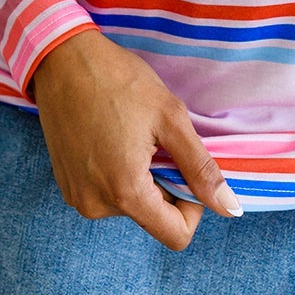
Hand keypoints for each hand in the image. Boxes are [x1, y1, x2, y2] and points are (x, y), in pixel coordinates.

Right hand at [29, 28, 243, 250]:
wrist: (63, 59)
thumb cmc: (119, 81)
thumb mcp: (170, 118)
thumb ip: (201, 168)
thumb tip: (231, 208)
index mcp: (125, 192)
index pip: (176, 236)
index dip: (193, 207)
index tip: (184, 167)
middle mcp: (96, 205)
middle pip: (153, 218)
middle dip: (164, 185)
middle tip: (153, 140)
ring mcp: (77, 197)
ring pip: (130, 206)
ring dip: (140, 178)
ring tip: (128, 135)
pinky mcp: (66, 185)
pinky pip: (107, 194)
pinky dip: (118, 174)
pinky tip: (110, 137)